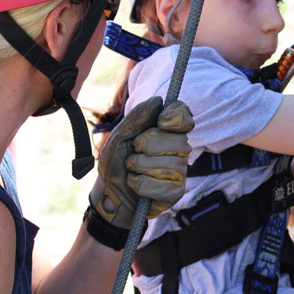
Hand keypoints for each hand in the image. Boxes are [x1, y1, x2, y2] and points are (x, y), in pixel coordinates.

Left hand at [90, 96, 193, 227]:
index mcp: (167, 132)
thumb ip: (138, 117)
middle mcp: (179, 150)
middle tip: (135, 151)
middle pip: (176, 140)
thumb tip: (158, 100)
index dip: (176, 117)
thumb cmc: (116, 162)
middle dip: (147, 145)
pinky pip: (159, 184)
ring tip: (133, 170)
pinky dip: (140, 184)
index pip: (184, 117)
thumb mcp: (120, 135)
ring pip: (167, 164)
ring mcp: (180, 171)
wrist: (109, 192)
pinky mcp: (176, 191)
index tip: (161, 122)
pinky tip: (136, 185)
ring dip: (139, 166)